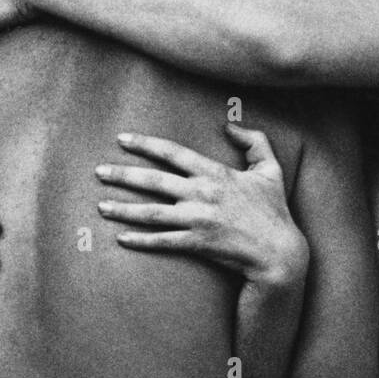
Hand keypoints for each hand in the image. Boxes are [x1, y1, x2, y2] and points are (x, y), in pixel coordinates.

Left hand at [95, 123, 307, 287]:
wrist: (279, 252)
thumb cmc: (274, 210)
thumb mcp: (271, 169)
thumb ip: (254, 141)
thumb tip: (231, 124)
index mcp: (216, 173)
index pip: (173, 153)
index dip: (145, 144)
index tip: (122, 139)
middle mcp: (202, 194)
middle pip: (153, 181)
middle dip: (122, 175)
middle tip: (98, 171)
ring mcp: (198, 220)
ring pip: (151, 213)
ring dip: (123, 209)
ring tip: (101, 206)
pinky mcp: (197, 244)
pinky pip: (162, 241)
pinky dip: (140, 240)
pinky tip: (122, 238)